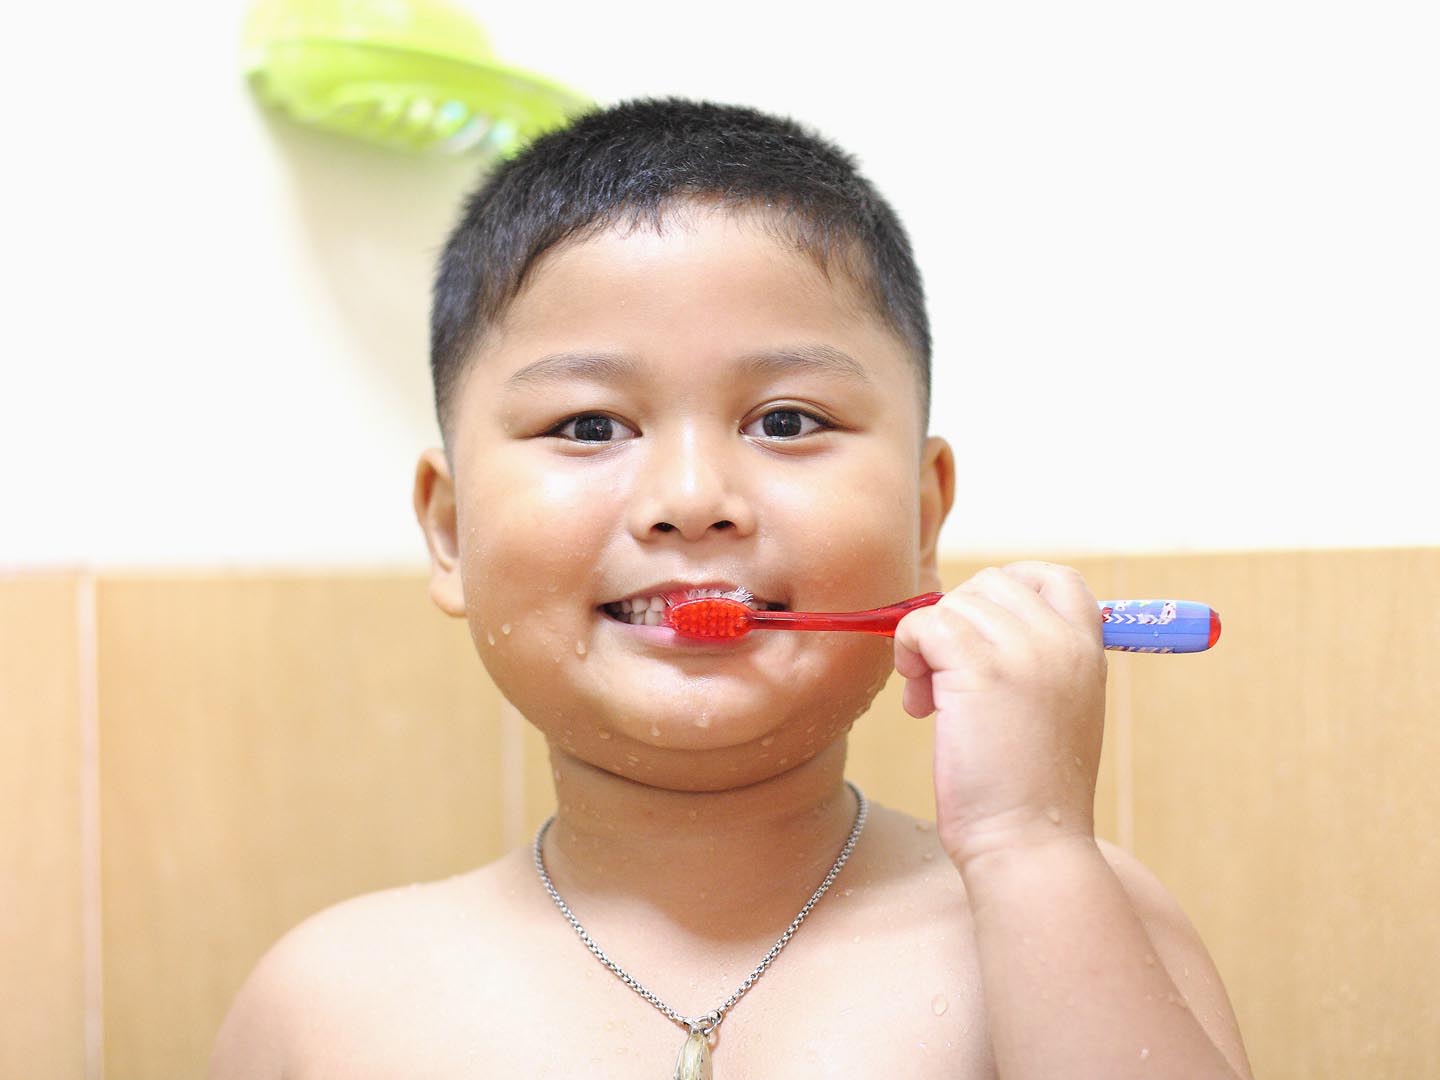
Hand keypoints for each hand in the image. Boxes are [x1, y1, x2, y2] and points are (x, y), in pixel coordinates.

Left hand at [893, 562, 1107, 868]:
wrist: (1028, 844)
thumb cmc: (1031, 791)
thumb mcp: (1057, 711)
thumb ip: (1034, 662)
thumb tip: (968, 621)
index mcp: (1088, 649)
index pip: (1054, 575)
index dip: (1006, 590)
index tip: (981, 634)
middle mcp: (1062, 641)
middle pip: (989, 584)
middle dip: (957, 624)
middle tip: (948, 682)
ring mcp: (1023, 651)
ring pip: (950, 606)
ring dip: (927, 649)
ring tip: (933, 704)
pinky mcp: (978, 668)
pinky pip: (922, 624)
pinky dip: (908, 654)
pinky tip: (919, 706)